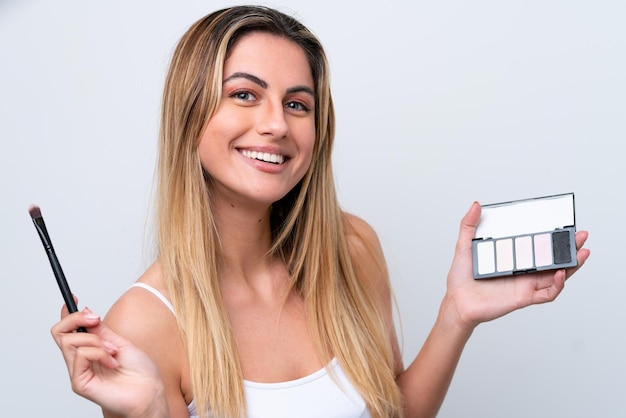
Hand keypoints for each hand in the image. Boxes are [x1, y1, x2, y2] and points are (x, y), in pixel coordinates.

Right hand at [51, 304, 168, 417]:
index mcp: (90, 351)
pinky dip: (99, 352)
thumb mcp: (120, 342)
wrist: (150, 391)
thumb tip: (86, 311)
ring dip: (96, 340)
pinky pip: (80, 356)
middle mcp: (80, 361)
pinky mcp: (80, 383)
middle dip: (76, 318)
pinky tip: (113, 362)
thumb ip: (101, 330)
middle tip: (96, 318)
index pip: (68, 331)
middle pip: (59, 333)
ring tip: (113, 350)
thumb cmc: (140, 372)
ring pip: (69, 341)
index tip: (74, 297)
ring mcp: (78, 372)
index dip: (68, 313)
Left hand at [443, 202, 590, 329]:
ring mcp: (525, 284)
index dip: (552, 236)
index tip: (563, 225)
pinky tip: (559, 273)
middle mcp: (522, 270)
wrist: (457, 302)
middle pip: (553, 259)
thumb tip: (476, 204)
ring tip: (582, 252)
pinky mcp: (524, 297)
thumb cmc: (460, 278)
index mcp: (513, 257)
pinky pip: (547, 293)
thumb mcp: (464, 246)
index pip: (537, 244)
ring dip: (571, 265)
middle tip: (581, 236)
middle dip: (569, 248)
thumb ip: (469, 225)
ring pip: (557, 275)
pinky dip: (557, 284)